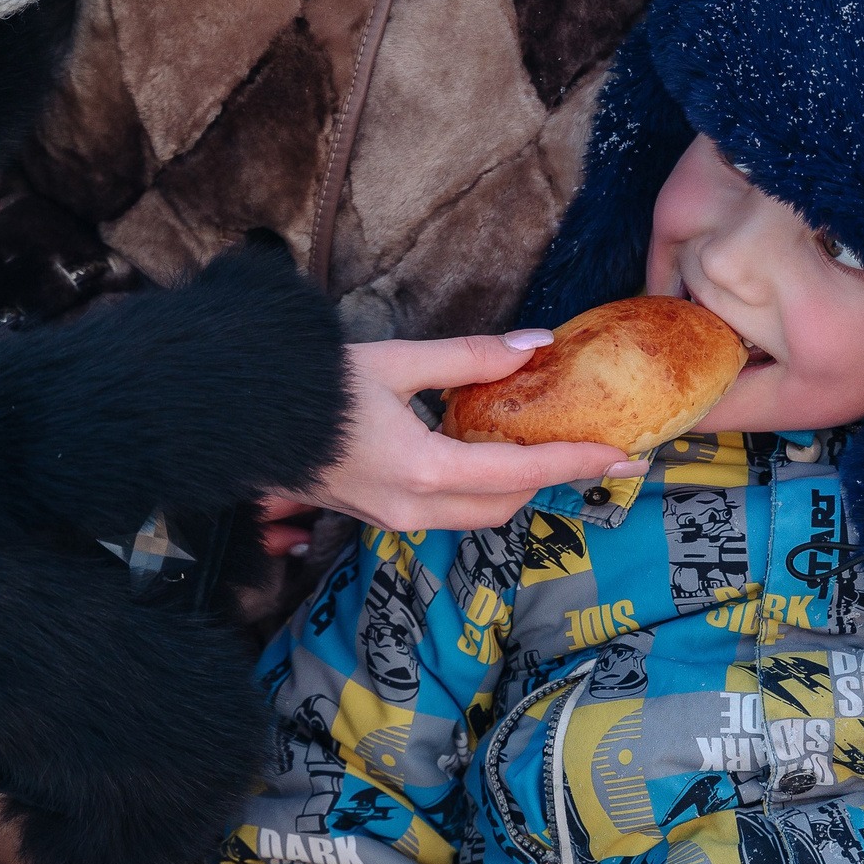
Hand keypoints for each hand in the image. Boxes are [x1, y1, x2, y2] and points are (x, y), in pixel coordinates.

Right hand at [293, 335, 640, 533]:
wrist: (241, 420)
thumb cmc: (311, 387)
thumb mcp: (395, 361)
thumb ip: (471, 358)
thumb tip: (539, 344)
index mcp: (423, 469)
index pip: (520, 473)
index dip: (576, 463)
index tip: (622, 457)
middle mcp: (413, 508)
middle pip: (505, 505)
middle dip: (548, 480)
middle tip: (590, 449)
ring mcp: (393, 519)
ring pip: (476, 515)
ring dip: (512, 487)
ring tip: (542, 447)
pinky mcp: (379, 515)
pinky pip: (446, 511)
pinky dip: (477, 488)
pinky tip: (483, 452)